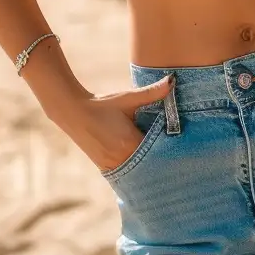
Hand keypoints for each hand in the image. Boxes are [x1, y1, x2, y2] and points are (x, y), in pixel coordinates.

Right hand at [59, 74, 173, 172]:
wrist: (73, 113)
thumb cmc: (102, 105)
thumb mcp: (128, 98)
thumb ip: (152, 93)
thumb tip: (172, 80)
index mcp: (130, 144)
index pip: (159, 152)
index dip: (170, 149)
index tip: (180, 146)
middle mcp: (123, 159)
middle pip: (151, 165)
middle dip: (161, 161)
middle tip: (177, 161)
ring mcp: (113, 166)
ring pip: (139, 172)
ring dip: (149, 167)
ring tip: (163, 166)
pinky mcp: (106, 168)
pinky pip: (128, 173)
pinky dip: (137, 170)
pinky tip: (143, 166)